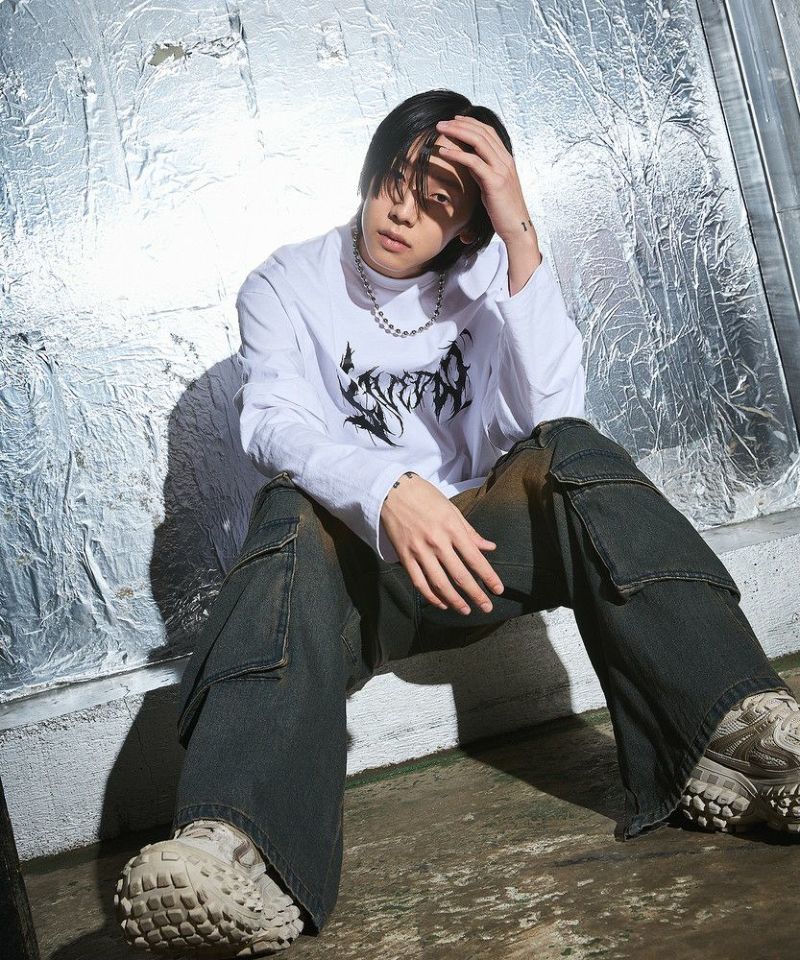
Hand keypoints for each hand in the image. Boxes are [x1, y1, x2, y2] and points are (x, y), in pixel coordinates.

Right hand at [380, 472, 504, 615]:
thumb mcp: (451, 510)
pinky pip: (419, 582)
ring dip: (454, 600)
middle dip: (476, 595)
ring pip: (439, 584)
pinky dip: (431, 596)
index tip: (498, 590)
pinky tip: (441, 603)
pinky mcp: (404, 556)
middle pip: (460, 576)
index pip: (475, 559)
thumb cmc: (425, 497)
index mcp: (452, 528)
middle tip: (487, 608)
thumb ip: (470, 532)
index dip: (488, 577)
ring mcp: (419, 551)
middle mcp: (437, 542)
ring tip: (465, 610)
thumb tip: (489, 547)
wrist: (391, 491)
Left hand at [435, 115, 533, 243]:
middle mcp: (505, 160)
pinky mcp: (495, 182)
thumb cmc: (503, 209)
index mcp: (505, 159)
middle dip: (460, 124)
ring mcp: (501, 169)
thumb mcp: (491, 184)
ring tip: (440, 130)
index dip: (471, 123)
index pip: (488, 132)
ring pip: (478, 141)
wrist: (517, 227)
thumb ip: (481, 170)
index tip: (454, 120)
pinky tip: (443, 152)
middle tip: (441, 123)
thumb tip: (467, 160)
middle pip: (482, 132)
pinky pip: (473, 162)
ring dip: (457, 132)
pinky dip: (456, 154)